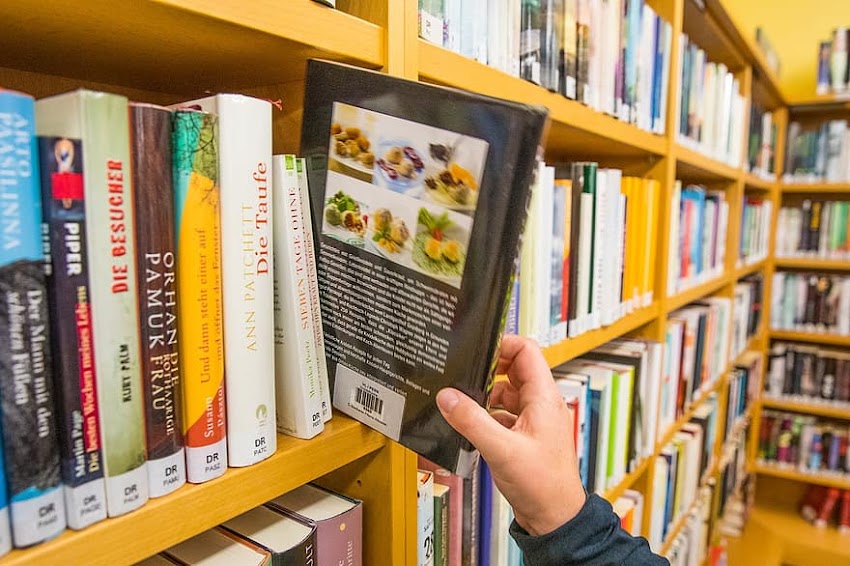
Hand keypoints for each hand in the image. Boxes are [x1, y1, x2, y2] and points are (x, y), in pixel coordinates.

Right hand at [436, 335, 585, 536]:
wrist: (555, 518)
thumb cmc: (542, 485)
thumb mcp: (501, 450)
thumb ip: (472, 421)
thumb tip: (447, 397)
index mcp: (544, 398)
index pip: (527, 351)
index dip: (503, 344)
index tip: (478, 348)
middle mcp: (542, 404)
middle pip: (515, 369)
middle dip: (489, 370)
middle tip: (465, 376)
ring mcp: (535, 419)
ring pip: (508, 391)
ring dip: (487, 394)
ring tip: (466, 402)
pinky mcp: (526, 435)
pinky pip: (505, 412)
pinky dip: (489, 414)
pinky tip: (474, 425)